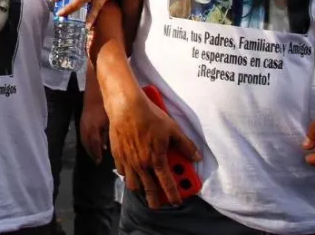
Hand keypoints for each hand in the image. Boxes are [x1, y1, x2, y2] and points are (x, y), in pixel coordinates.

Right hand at [80, 89, 109, 163]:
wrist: (95, 89)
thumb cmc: (106, 104)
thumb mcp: (110, 120)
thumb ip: (108, 133)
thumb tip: (108, 146)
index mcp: (94, 128)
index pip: (94, 145)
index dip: (96, 154)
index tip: (99, 162)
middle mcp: (86, 127)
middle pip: (87, 144)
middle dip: (91, 153)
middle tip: (96, 160)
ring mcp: (82, 123)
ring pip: (83, 139)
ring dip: (88, 147)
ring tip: (93, 154)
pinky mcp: (81, 120)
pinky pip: (82, 134)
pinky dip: (85, 141)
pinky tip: (90, 142)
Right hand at [106, 89, 200, 208]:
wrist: (126, 107)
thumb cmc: (150, 117)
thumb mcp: (173, 130)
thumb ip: (185, 145)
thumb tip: (197, 156)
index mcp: (157, 160)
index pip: (167, 184)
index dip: (173, 195)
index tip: (176, 202)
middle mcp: (142, 164)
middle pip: (148, 189)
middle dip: (153, 200)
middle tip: (156, 205)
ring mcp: (128, 161)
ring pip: (132, 184)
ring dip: (139, 188)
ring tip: (142, 189)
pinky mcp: (117, 154)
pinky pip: (122, 171)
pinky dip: (126, 175)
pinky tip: (129, 173)